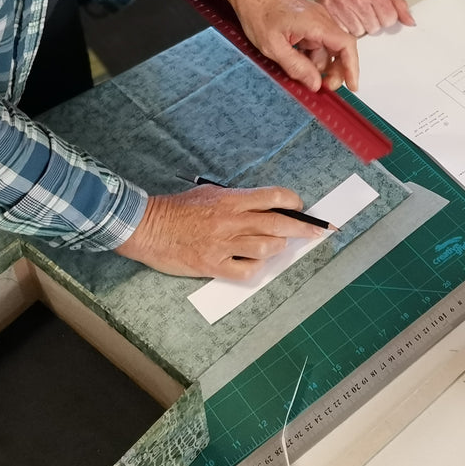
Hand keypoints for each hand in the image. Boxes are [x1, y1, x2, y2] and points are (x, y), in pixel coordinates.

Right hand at [115, 185, 323, 278]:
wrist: (148, 228)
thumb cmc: (177, 209)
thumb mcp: (208, 193)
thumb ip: (235, 200)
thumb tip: (264, 207)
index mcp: (230, 199)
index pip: (272, 197)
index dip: (292, 202)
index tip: (301, 207)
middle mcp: (231, 220)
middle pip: (277, 223)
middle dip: (302, 228)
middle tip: (316, 232)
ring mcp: (223, 245)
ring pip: (266, 248)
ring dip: (277, 248)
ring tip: (275, 247)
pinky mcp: (213, 266)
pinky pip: (246, 272)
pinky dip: (256, 269)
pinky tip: (253, 264)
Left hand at [219, 0, 358, 91]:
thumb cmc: (257, 12)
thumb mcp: (272, 47)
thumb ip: (296, 66)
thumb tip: (315, 83)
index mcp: (315, 23)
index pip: (346, 45)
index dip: (352, 67)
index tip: (352, 85)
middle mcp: (321, 19)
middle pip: (340, 48)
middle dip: (335, 70)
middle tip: (323, 86)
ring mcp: (316, 19)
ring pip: (327, 48)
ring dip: (320, 64)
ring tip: (301, 73)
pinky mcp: (310, 22)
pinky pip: (318, 42)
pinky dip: (312, 56)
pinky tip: (298, 61)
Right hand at [313, 0, 413, 36]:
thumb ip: (399, 5)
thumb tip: (410, 22)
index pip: (389, 19)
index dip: (386, 17)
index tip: (380, 11)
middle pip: (374, 27)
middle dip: (372, 21)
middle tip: (365, 10)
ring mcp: (342, 3)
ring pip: (359, 32)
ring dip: (358, 25)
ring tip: (355, 12)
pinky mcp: (329, 10)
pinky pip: (343, 30)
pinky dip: (345, 26)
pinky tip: (346, 15)